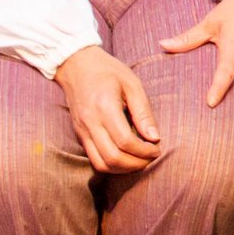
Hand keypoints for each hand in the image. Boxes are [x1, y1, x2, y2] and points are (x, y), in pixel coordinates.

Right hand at [52, 45, 162, 174]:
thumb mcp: (131, 83)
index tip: (157, 148)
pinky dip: (111, 165)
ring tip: (140, 161)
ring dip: (123, 169)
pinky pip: (94, 159)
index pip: (125, 141)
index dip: (144, 151)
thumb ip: (143, 111)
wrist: (76, 65)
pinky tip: (125, 158)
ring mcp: (82, 130)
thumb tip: (155, 138)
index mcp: (104, 106)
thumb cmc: (107, 70)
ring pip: (101, 164)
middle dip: (136, 164)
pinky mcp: (79, 135)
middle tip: (151, 157)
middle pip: (113, 157)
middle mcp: (90, 122)